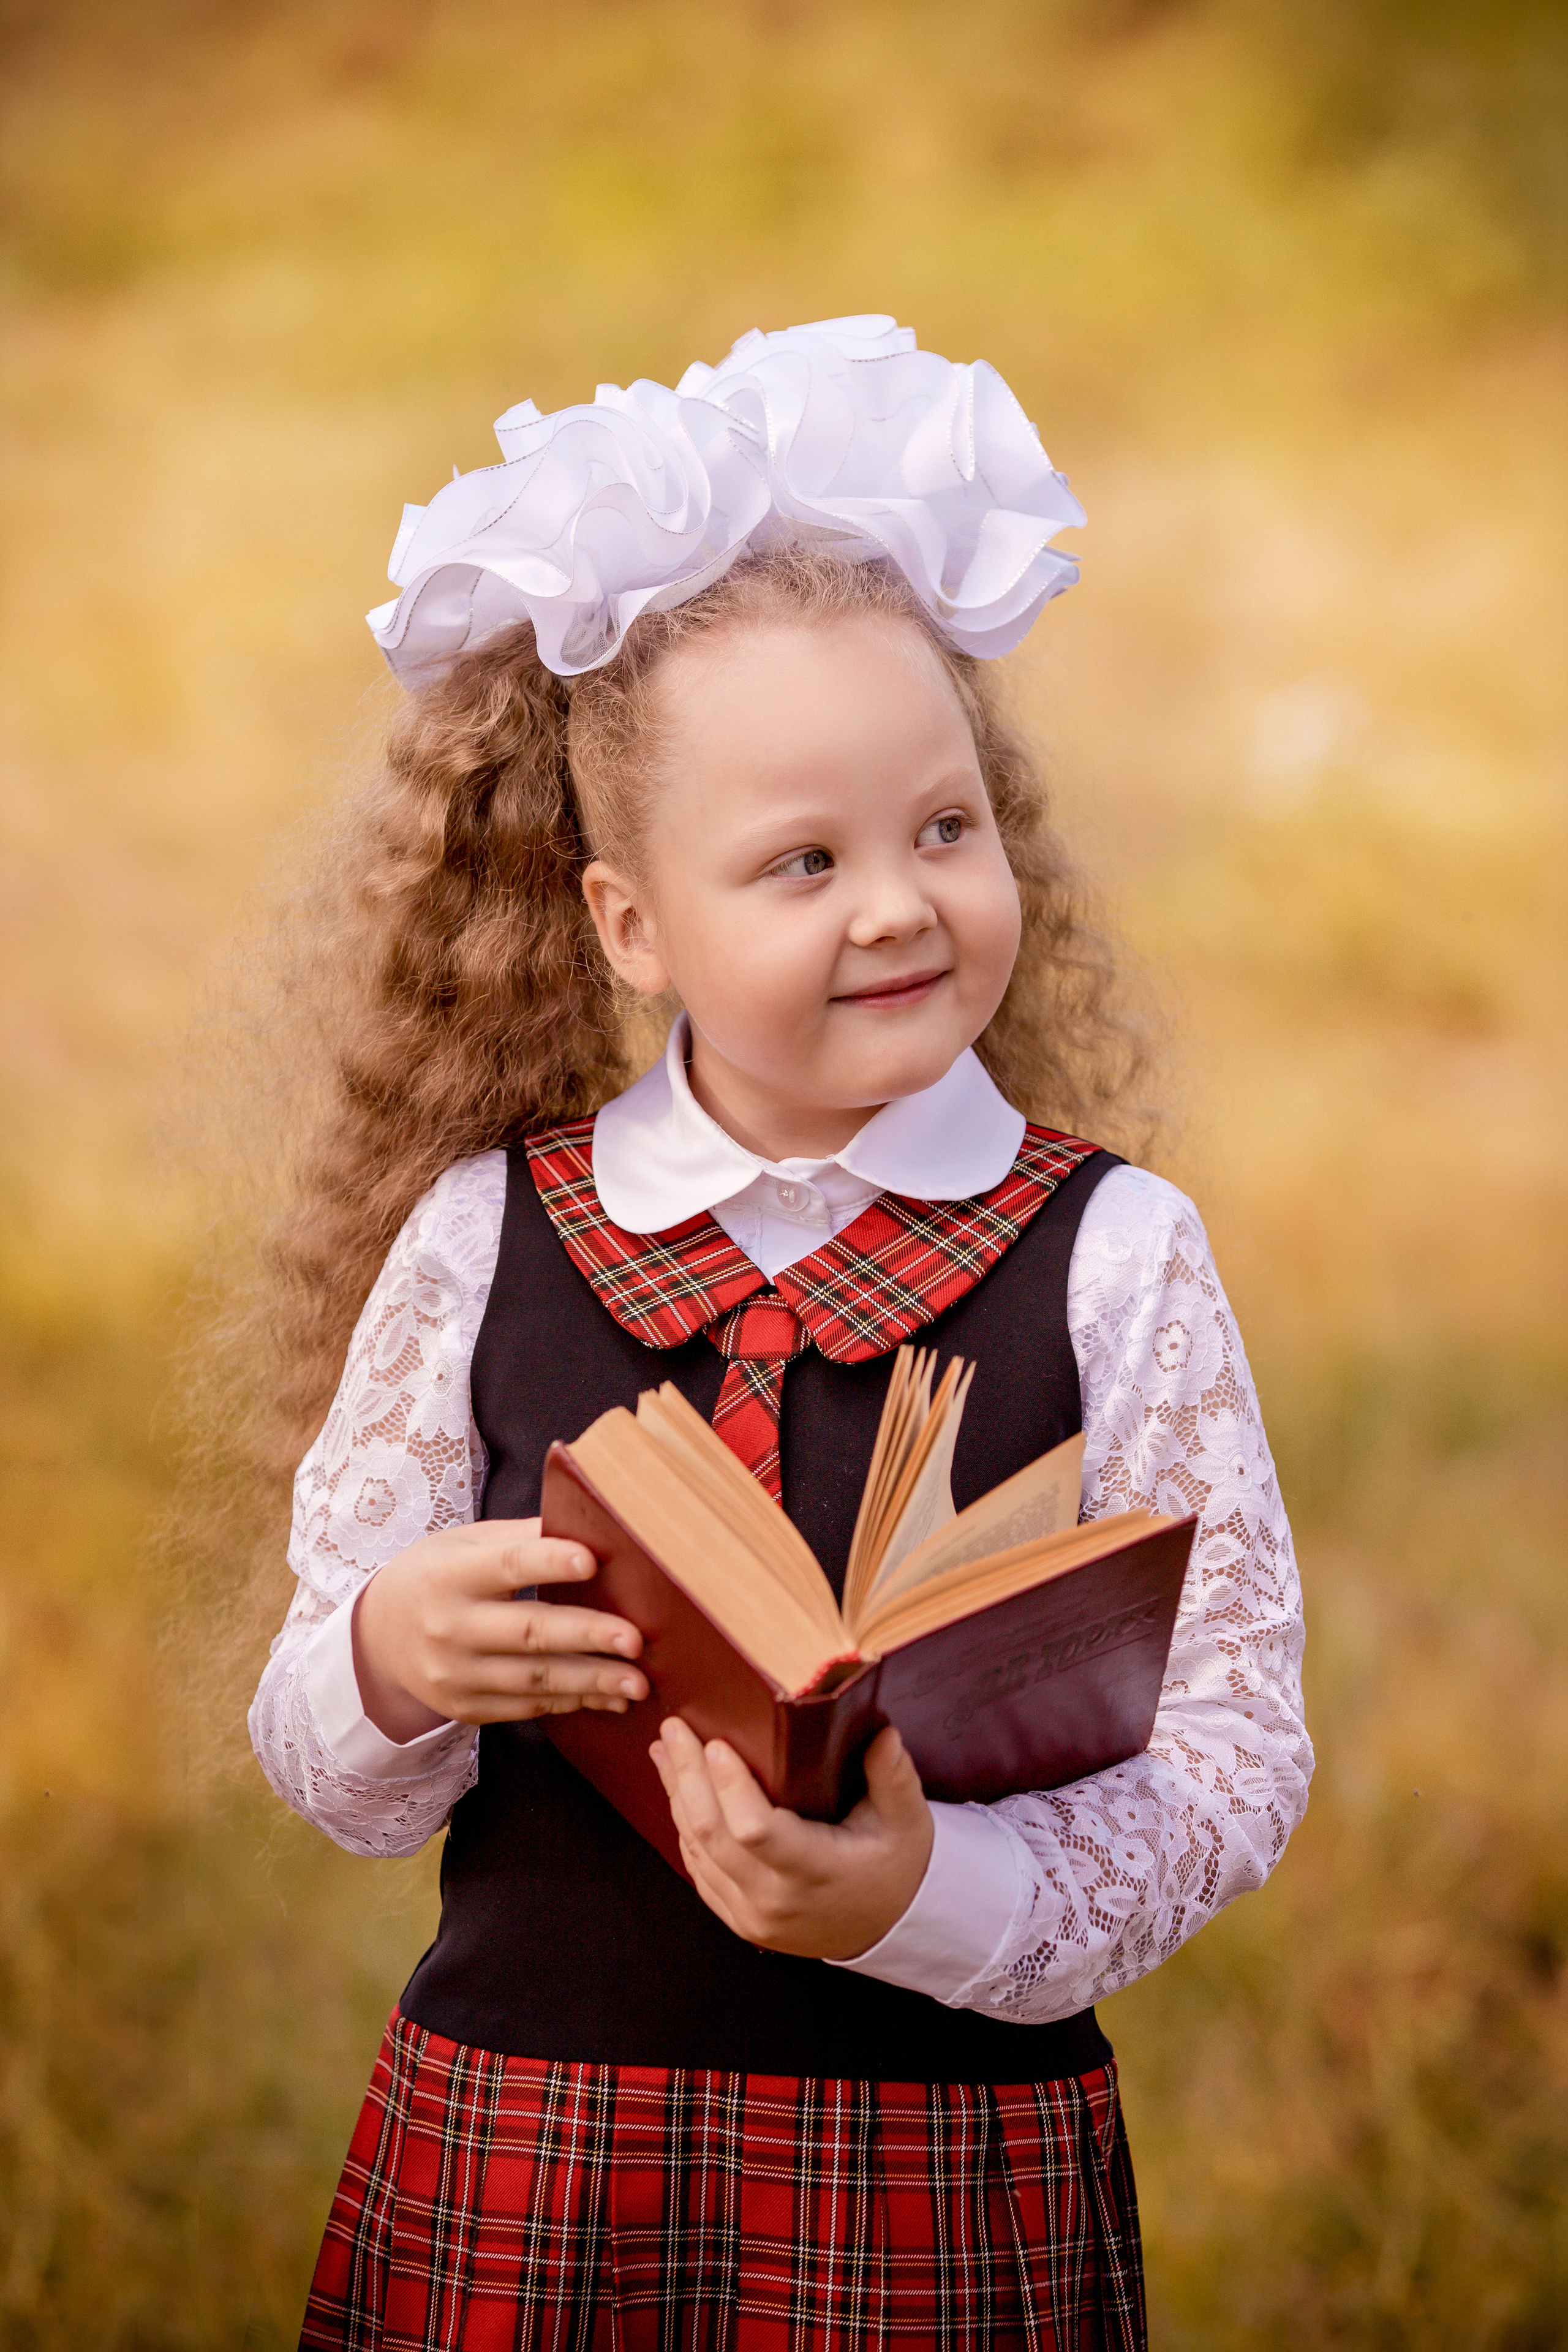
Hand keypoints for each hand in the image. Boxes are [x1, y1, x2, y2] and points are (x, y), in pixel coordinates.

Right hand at [352, 1518, 646, 1742]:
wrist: (379, 1638)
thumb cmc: (437, 1576)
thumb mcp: (465, 1544)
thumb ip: (523, 1538)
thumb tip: (593, 1526)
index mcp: (451, 1574)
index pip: (506, 1565)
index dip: (548, 1562)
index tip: (592, 1560)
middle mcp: (450, 1627)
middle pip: (528, 1632)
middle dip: (586, 1636)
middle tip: (635, 1639)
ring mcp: (456, 1675)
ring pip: (533, 1679)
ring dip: (591, 1682)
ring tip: (637, 1682)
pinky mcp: (466, 1708)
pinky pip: (526, 1707)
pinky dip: (571, 1702)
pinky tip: (609, 1698)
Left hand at [649, 1717, 933, 1959]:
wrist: (887, 1927)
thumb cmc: (894, 1866)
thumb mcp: (907, 1822)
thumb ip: (894, 1778)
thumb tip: (885, 1734)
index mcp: (817, 1872)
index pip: (758, 1831)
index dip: (731, 1788)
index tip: (716, 1744)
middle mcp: (776, 1900)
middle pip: (713, 1835)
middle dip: (688, 1776)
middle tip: (674, 1729)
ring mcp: (752, 1915)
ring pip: (697, 1851)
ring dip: (677, 1797)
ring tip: (666, 1751)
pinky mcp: (738, 1920)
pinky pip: (700, 1871)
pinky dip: (685, 1828)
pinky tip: (678, 1792)